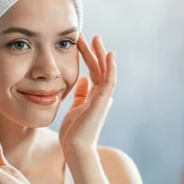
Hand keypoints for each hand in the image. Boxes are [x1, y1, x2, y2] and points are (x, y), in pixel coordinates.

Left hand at [59, 35, 115, 152]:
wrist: (75, 149)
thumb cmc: (73, 133)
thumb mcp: (75, 108)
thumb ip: (80, 94)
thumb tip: (83, 79)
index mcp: (94, 97)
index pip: (93, 71)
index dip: (88, 56)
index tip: (80, 42)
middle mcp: (101, 96)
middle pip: (99, 68)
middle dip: (93, 51)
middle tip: (87, 35)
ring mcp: (103, 98)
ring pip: (105, 71)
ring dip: (101, 54)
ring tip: (95, 38)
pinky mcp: (103, 102)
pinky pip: (109, 81)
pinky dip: (111, 68)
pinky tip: (109, 55)